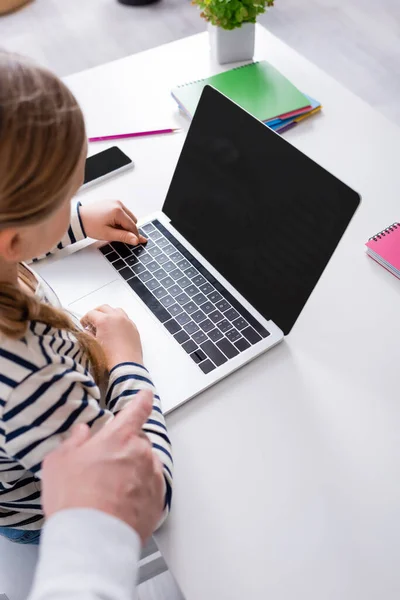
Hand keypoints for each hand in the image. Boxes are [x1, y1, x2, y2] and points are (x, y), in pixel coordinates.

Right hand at [42, 390, 164, 543]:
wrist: (91, 539)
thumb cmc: (74, 500)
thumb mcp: (59, 462)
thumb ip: (73, 442)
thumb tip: (82, 433)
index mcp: (120, 437)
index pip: (138, 409)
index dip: (142, 399)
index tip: (146, 394)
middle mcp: (141, 453)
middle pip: (139, 441)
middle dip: (126, 447)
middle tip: (105, 466)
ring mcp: (152, 477)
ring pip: (146, 464)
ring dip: (134, 470)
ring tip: (110, 490)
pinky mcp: (158, 501)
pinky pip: (151, 488)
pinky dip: (140, 491)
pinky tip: (121, 503)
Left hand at [79, 199, 146, 245]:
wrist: (78, 218)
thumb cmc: (90, 225)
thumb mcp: (107, 234)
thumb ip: (123, 236)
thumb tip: (136, 240)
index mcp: (118, 211)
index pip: (132, 225)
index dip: (134, 235)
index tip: (137, 243)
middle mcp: (118, 204)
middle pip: (133, 220)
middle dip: (128, 229)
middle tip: (118, 235)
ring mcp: (115, 202)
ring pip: (128, 216)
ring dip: (125, 224)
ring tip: (112, 228)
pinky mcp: (112, 202)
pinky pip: (122, 212)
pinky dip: (120, 219)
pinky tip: (111, 223)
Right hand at [81, 305, 142, 369]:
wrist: (126, 366)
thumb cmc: (108, 357)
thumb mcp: (93, 345)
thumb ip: (88, 334)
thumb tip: (88, 331)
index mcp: (104, 320)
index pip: (91, 313)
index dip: (85, 319)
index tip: (83, 326)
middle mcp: (117, 317)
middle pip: (104, 308)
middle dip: (96, 313)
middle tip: (92, 322)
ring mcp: (127, 321)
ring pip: (116, 310)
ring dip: (109, 314)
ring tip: (105, 324)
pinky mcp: (134, 328)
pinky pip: (125, 318)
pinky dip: (118, 320)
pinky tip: (116, 329)